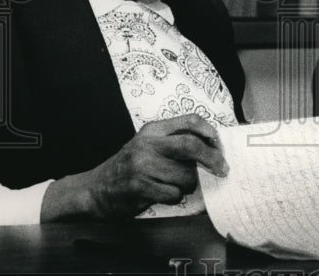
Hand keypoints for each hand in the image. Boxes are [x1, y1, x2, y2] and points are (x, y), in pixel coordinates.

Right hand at [44, 114, 227, 220]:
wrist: (96, 189)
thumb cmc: (131, 167)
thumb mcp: (149, 145)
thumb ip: (174, 142)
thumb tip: (212, 147)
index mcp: (153, 130)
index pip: (189, 120)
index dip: (209, 131)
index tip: (219, 144)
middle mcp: (147, 144)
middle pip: (191, 145)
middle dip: (211, 158)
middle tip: (222, 169)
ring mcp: (141, 165)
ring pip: (185, 175)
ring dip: (189, 184)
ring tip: (177, 185)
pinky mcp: (138, 186)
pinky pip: (173, 194)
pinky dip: (175, 197)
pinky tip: (164, 194)